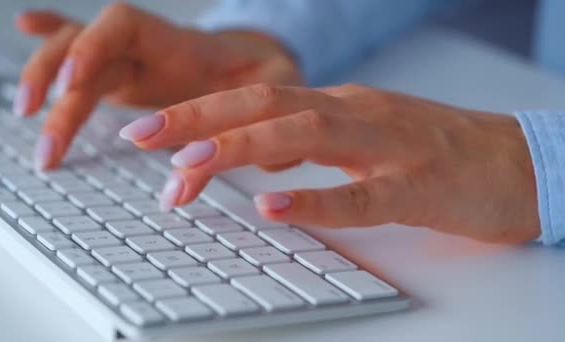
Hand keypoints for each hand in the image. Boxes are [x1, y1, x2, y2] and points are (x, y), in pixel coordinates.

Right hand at [13, 4, 301, 168]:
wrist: (258, 62)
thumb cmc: (265, 75)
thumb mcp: (276, 90)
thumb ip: (267, 118)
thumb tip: (264, 162)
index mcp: (180, 44)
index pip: (123, 27)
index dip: (93, 48)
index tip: (75, 85)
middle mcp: (148, 48)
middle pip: (89, 52)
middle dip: (61, 94)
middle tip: (49, 150)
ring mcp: (133, 60)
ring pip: (75, 55)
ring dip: (43, 79)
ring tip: (24, 116)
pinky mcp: (127, 76)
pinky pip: (84, 52)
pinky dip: (54, 38)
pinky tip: (26, 25)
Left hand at [120, 83, 539, 243]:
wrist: (515, 162)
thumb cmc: (431, 152)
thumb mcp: (360, 136)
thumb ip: (307, 141)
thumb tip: (248, 153)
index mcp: (338, 104)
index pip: (256, 98)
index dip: (198, 110)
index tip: (148, 130)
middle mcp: (355, 113)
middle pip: (266, 106)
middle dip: (198, 119)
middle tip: (140, 137)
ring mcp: (388, 147)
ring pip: (306, 138)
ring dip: (241, 149)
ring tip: (187, 166)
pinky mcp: (418, 188)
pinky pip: (361, 196)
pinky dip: (315, 200)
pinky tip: (274, 207)